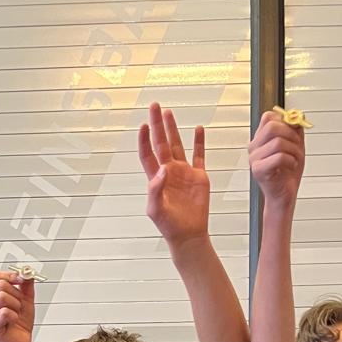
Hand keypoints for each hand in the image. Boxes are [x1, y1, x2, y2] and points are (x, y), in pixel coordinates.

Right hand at [0, 272, 34, 341]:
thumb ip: (26, 284)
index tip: (21, 280)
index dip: (10, 275)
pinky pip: (5, 312)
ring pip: (2, 296)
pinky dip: (14, 316)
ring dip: (16, 306)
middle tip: (18, 306)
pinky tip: (13, 322)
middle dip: (16, 295)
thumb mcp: (26, 299)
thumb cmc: (20, 324)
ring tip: (15, 315)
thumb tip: (27, 270)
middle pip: (0, 284)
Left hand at [138, 102, 209, 246]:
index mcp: (155, 178)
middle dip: (157, 124)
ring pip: (177, 145)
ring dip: (172, 129)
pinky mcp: (198, 176)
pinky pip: (199, 155)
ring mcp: (183, 172)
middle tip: (155, 106)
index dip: (144, 139)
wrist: (188, 234)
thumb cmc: (169, 225)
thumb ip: (155, 190)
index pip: (147, 153)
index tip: (143, 125)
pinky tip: (197, 129)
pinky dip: (199, 142)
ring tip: (168, 113)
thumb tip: (162, 169)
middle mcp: (168, 172)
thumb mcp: (156, 210)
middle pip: (161, 143)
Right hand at [248, 110, 304, 208]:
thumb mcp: (295, 145)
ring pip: (278, 141)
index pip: (268, 117)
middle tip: (296, 145)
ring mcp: (254, 158)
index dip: (285, 120)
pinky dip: (291, 161)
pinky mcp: (258, 170)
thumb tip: (296, 115)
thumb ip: (295, 129)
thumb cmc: (287, 174)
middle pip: (272, 126)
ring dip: (294, 150)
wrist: (284, 195)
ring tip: (295, 158)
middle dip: (291, 134)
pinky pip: (279, 157)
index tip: (294, 130)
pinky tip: (291, 166)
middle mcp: (254, 147)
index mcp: (261, 139)